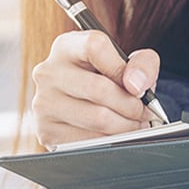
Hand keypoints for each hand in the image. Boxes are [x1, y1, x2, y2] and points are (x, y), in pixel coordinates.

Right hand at [31, 30, 160, 149]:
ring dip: (125, 126)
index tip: (136, 85)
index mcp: (67, 46)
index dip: (121, 67)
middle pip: (98, 88)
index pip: (95, 46)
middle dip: (131, 105)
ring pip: (97, 118)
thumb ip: (143, 64)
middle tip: (145, 112)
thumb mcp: (131, 61)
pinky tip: (118, 135)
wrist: (90, 103)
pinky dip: (111, 141)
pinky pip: (88, 141)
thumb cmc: (112, 78)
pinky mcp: (46, 132)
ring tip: (136, 124)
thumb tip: (136, 85)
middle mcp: (49, 72)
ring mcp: (44, 103)